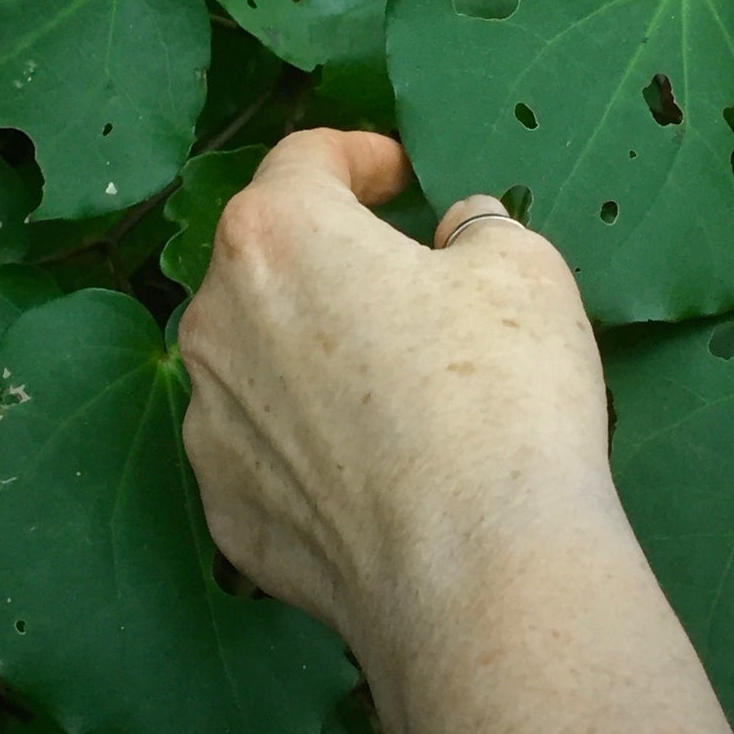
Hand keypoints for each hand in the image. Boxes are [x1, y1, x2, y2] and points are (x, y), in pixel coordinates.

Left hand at [179, 128, 733, 733]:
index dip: (359, 156)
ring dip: (311, 348)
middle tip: (409, 280)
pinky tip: (374, 465)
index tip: (401, 177)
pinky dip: (306, 438)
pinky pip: (263, 446)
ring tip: (396, 383)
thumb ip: (480, 228)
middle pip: (268, 258)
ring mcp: (210, 422)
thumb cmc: (500, 393)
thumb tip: (459, 236)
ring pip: (257, 354)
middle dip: (332, 256)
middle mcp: (215, 319)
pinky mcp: (226, 510)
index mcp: (275, 235)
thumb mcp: (523, 268)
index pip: (305, 160)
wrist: (475, 577)